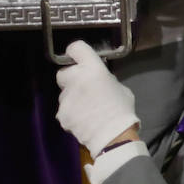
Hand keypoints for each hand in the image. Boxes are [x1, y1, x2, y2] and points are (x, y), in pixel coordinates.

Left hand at [56, 41, 138, 155]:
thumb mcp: (119, 87)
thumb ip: (104, 79)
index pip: (76, 48)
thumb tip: (97, 80)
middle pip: (63, 72)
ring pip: (64, 93)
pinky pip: (64, 110)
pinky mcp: (61, 114)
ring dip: (72, 98)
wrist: (113, 136)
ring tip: (86, 109)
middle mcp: (75, 79)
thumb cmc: (122, 108)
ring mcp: (65, 98)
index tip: (78, 59)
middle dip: (71, 79)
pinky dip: (71, 113)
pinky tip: (83, 120)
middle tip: (83, 88)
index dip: (76, 53)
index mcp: (93, 69)